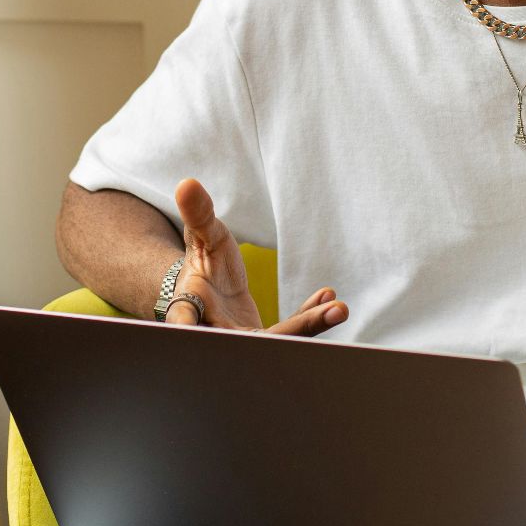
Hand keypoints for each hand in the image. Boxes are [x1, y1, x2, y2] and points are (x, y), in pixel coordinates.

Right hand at [167, 177, 347, 336]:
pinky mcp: (261, 341)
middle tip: (321, 316)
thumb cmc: (202, 261)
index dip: (188, 324)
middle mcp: (213, 332)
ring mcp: (239, 341)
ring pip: (275, 340)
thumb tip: (188, 184)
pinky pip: (289, 333)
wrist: (209, 290)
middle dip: (286, 332)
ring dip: (308, 326)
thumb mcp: (202, 236)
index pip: (185, 316)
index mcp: (188, 307)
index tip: (195, 329)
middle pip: (245, 339)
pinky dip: (309, 317)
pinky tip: (329, 297)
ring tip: (340, 308)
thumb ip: (198, 215)